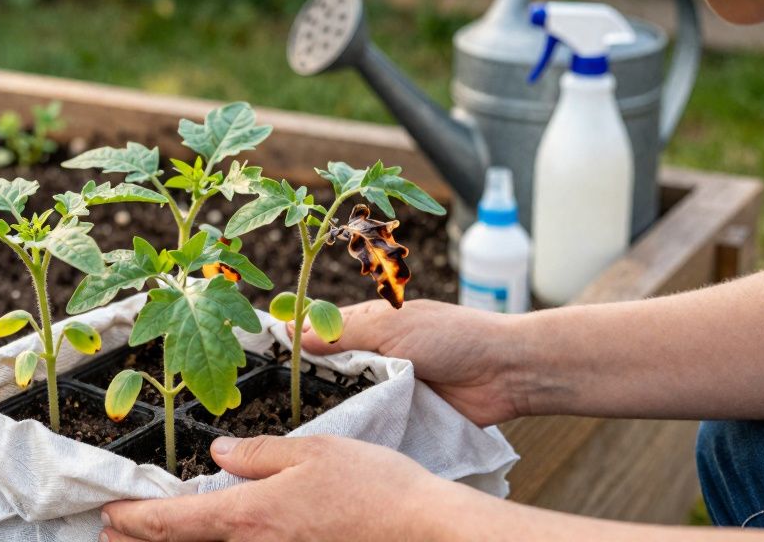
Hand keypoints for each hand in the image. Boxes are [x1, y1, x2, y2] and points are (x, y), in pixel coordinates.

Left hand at [100, 434, 462, 541]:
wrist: (424, 531)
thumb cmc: (373, 486)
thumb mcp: (311, 450)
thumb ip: (256, 455)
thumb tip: (217, 455)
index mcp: (249, 517)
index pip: (172, 523)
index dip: (133, 520)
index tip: (106, 514)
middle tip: (109, 533)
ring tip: (145, 541)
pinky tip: (209, 540)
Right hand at [290, 299, 530, 425]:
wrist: (505, 373)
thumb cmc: (452, 337)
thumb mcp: (392, 326)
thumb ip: (344, 333)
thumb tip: (295, 334)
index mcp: (368, 325)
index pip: (319, 330)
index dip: (291, 341)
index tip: (257, 354)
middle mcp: (373, 356)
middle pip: (326, 370)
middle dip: (305, 381)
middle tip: (269, 397)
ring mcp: (386, 388)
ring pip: (345, 399)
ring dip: (330, 407)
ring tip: (295, 421)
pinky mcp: (401, 417)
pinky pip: (370, 423)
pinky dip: (356, 428)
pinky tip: (331, 438)